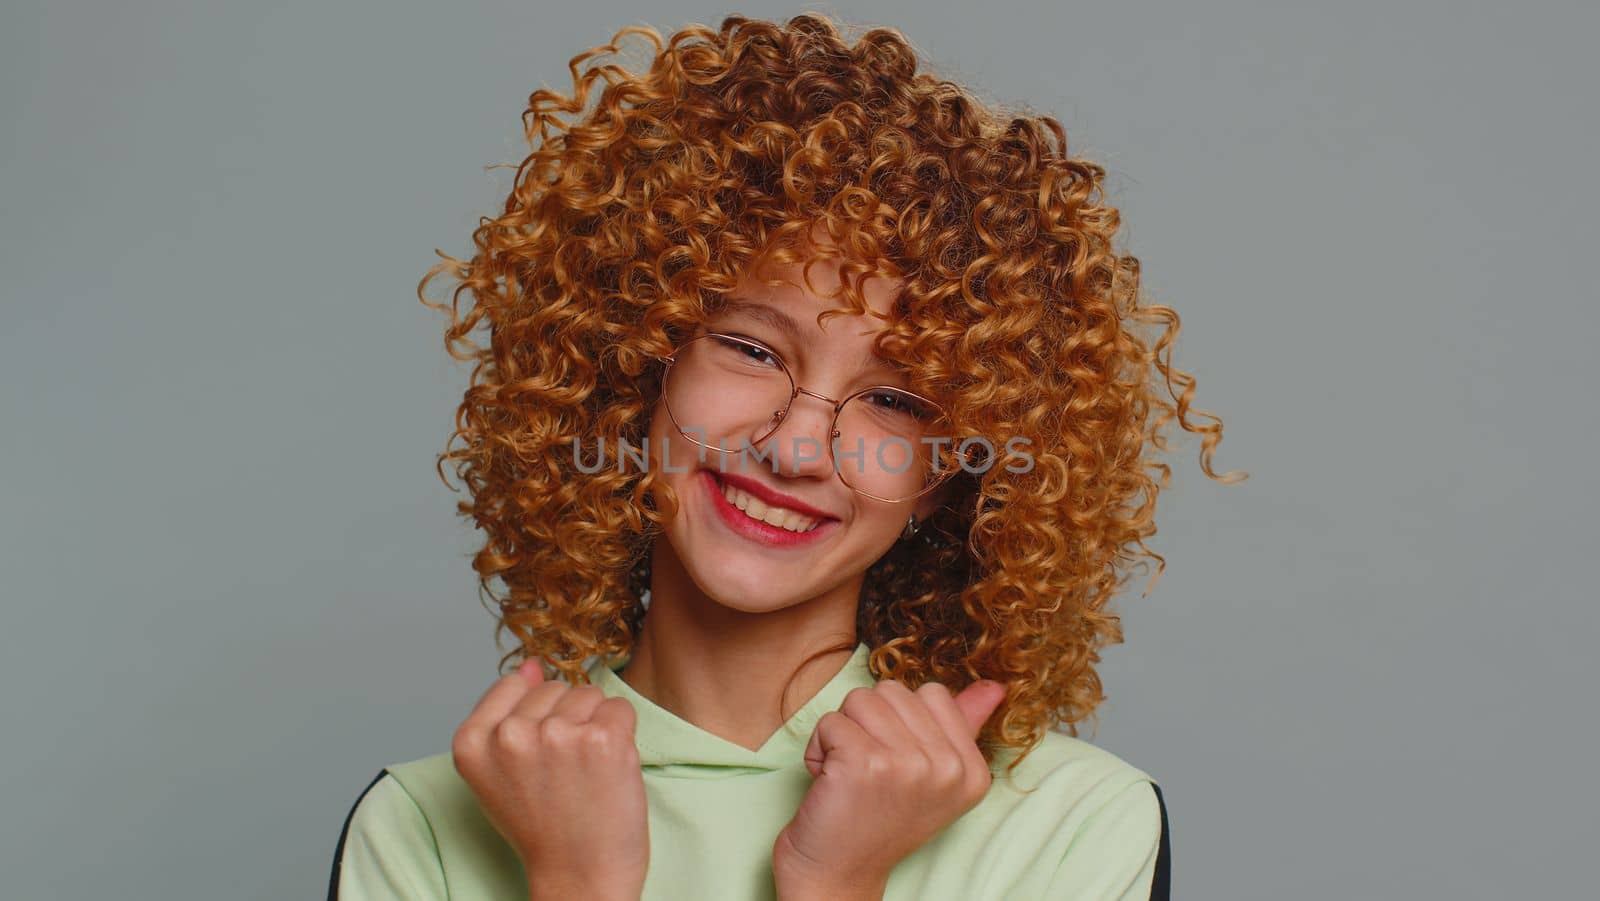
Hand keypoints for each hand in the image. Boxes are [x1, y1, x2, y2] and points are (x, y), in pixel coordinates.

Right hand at [452, 658, 648, 900]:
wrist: (580, 877)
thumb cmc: (543, 827)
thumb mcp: (499, 773)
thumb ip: (505, 715)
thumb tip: (531, 664)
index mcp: (472, 742)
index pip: (515, 684)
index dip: (536, 719)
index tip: (538, 759)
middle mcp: (510, 735)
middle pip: (556, 687)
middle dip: (567, 720)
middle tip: (564, 774)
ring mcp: (557, 735)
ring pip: (589, 694)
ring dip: (595, 727)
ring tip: (585, 773)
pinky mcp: (602, 739)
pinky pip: (620, 708)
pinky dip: (622, 736)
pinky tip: (608, 771)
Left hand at [771, 678, 1007, 897]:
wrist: (838, 874)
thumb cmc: (879, 821)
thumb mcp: (933, 779)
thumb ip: (962, 728)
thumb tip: (995, 687)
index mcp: (972, 770)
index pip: (934, 694)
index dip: (901, 721)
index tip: (896, 764)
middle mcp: (948, 768)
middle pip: (893, 692)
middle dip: (869, 723)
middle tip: (867, 772)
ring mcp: (909, 764)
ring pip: (860, 699)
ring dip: (842, 733)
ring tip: (847, 772)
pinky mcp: (864, 762)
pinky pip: (830, 721)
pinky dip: (818, 748)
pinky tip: (828, 780)